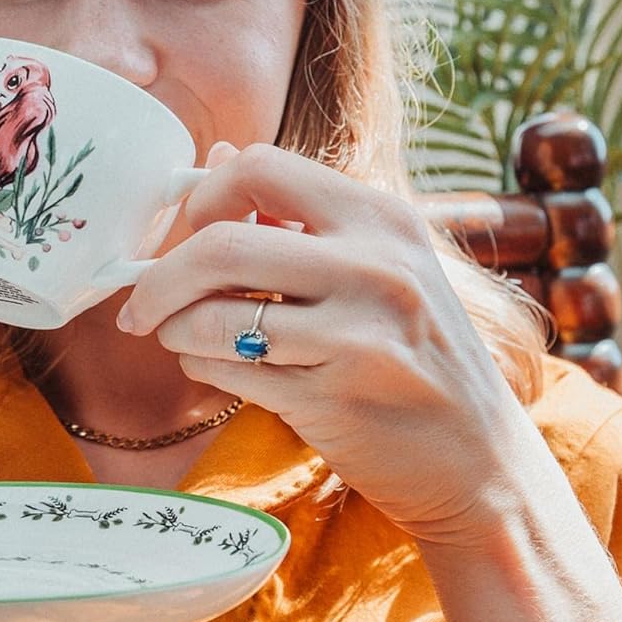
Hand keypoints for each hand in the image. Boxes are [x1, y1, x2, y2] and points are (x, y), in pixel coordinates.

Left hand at [117, 142, 539, 545]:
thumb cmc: (418, 357)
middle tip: (139, 303)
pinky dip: (202, 367)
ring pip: (213, 316)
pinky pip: (229, 370)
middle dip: (160, 278)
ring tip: (177, 337)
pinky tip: (213, 367)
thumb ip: (301, 214)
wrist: (482, 465)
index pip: (263, 168)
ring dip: (174, 329)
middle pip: (221, 244)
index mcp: (383, 219)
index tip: (190, 230)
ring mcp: (358, 336)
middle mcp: (376, 268)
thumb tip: (219, 156)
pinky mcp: (334, 399)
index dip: (207, 196)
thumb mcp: (383, 267)